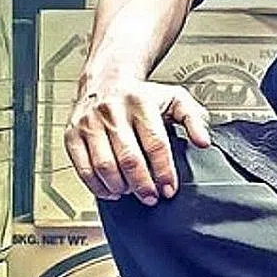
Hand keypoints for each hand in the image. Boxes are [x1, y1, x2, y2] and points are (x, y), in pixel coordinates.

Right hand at [63, 78, 211, 205]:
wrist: (107, 79)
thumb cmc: (142, 94)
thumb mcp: (175, 99)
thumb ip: (193, 119)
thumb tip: (204, 141)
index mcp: (141, 103)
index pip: (155, 144)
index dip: (163, 171)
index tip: (169, 189)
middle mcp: (113, 112)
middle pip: (129, 158)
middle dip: (142, 185)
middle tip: (151, 197)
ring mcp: (90, 123)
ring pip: (104, 166)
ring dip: (119, 187)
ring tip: (132, 192)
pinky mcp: (72, 134)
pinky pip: (82, 168)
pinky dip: (96, 186)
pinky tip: (110, 190)